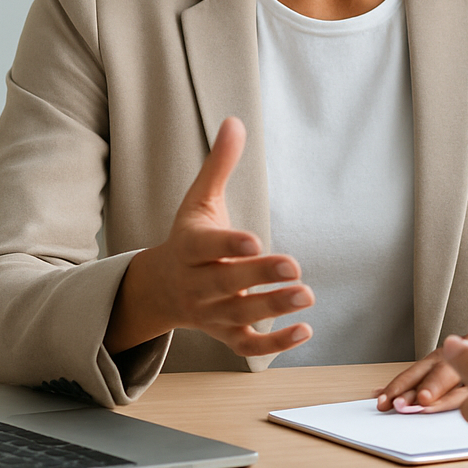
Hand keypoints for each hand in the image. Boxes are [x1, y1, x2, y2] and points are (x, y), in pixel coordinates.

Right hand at [104, 117, 313, 356]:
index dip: (228, 244)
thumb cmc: (189, 238)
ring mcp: (211, 313)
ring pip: (239, 314)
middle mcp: (197, 284)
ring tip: (307, 295)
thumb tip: (235, 121)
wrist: (160, 288)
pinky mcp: (225, 334)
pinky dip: (274, 344)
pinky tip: (305, 331)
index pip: (205, 247)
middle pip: (226, 282)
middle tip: (296, 267)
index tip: (255, 238)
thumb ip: (219, 165)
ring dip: (272, 308)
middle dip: (259, 275)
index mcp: (189, 248)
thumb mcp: (199, 201)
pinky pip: (247, 346)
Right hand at [376, 318, 467, 412]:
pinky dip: (402, 381)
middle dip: (410, 388)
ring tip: (383, 401)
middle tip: (394, 404)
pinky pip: (420, 370)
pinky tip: (386, 390)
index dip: (437, 388)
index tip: (422, 401)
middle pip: (431, 371)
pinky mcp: (443, 358)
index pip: (453, 372)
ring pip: (421, 369)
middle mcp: (461, 347)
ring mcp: (450, 351)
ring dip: (401, 386)